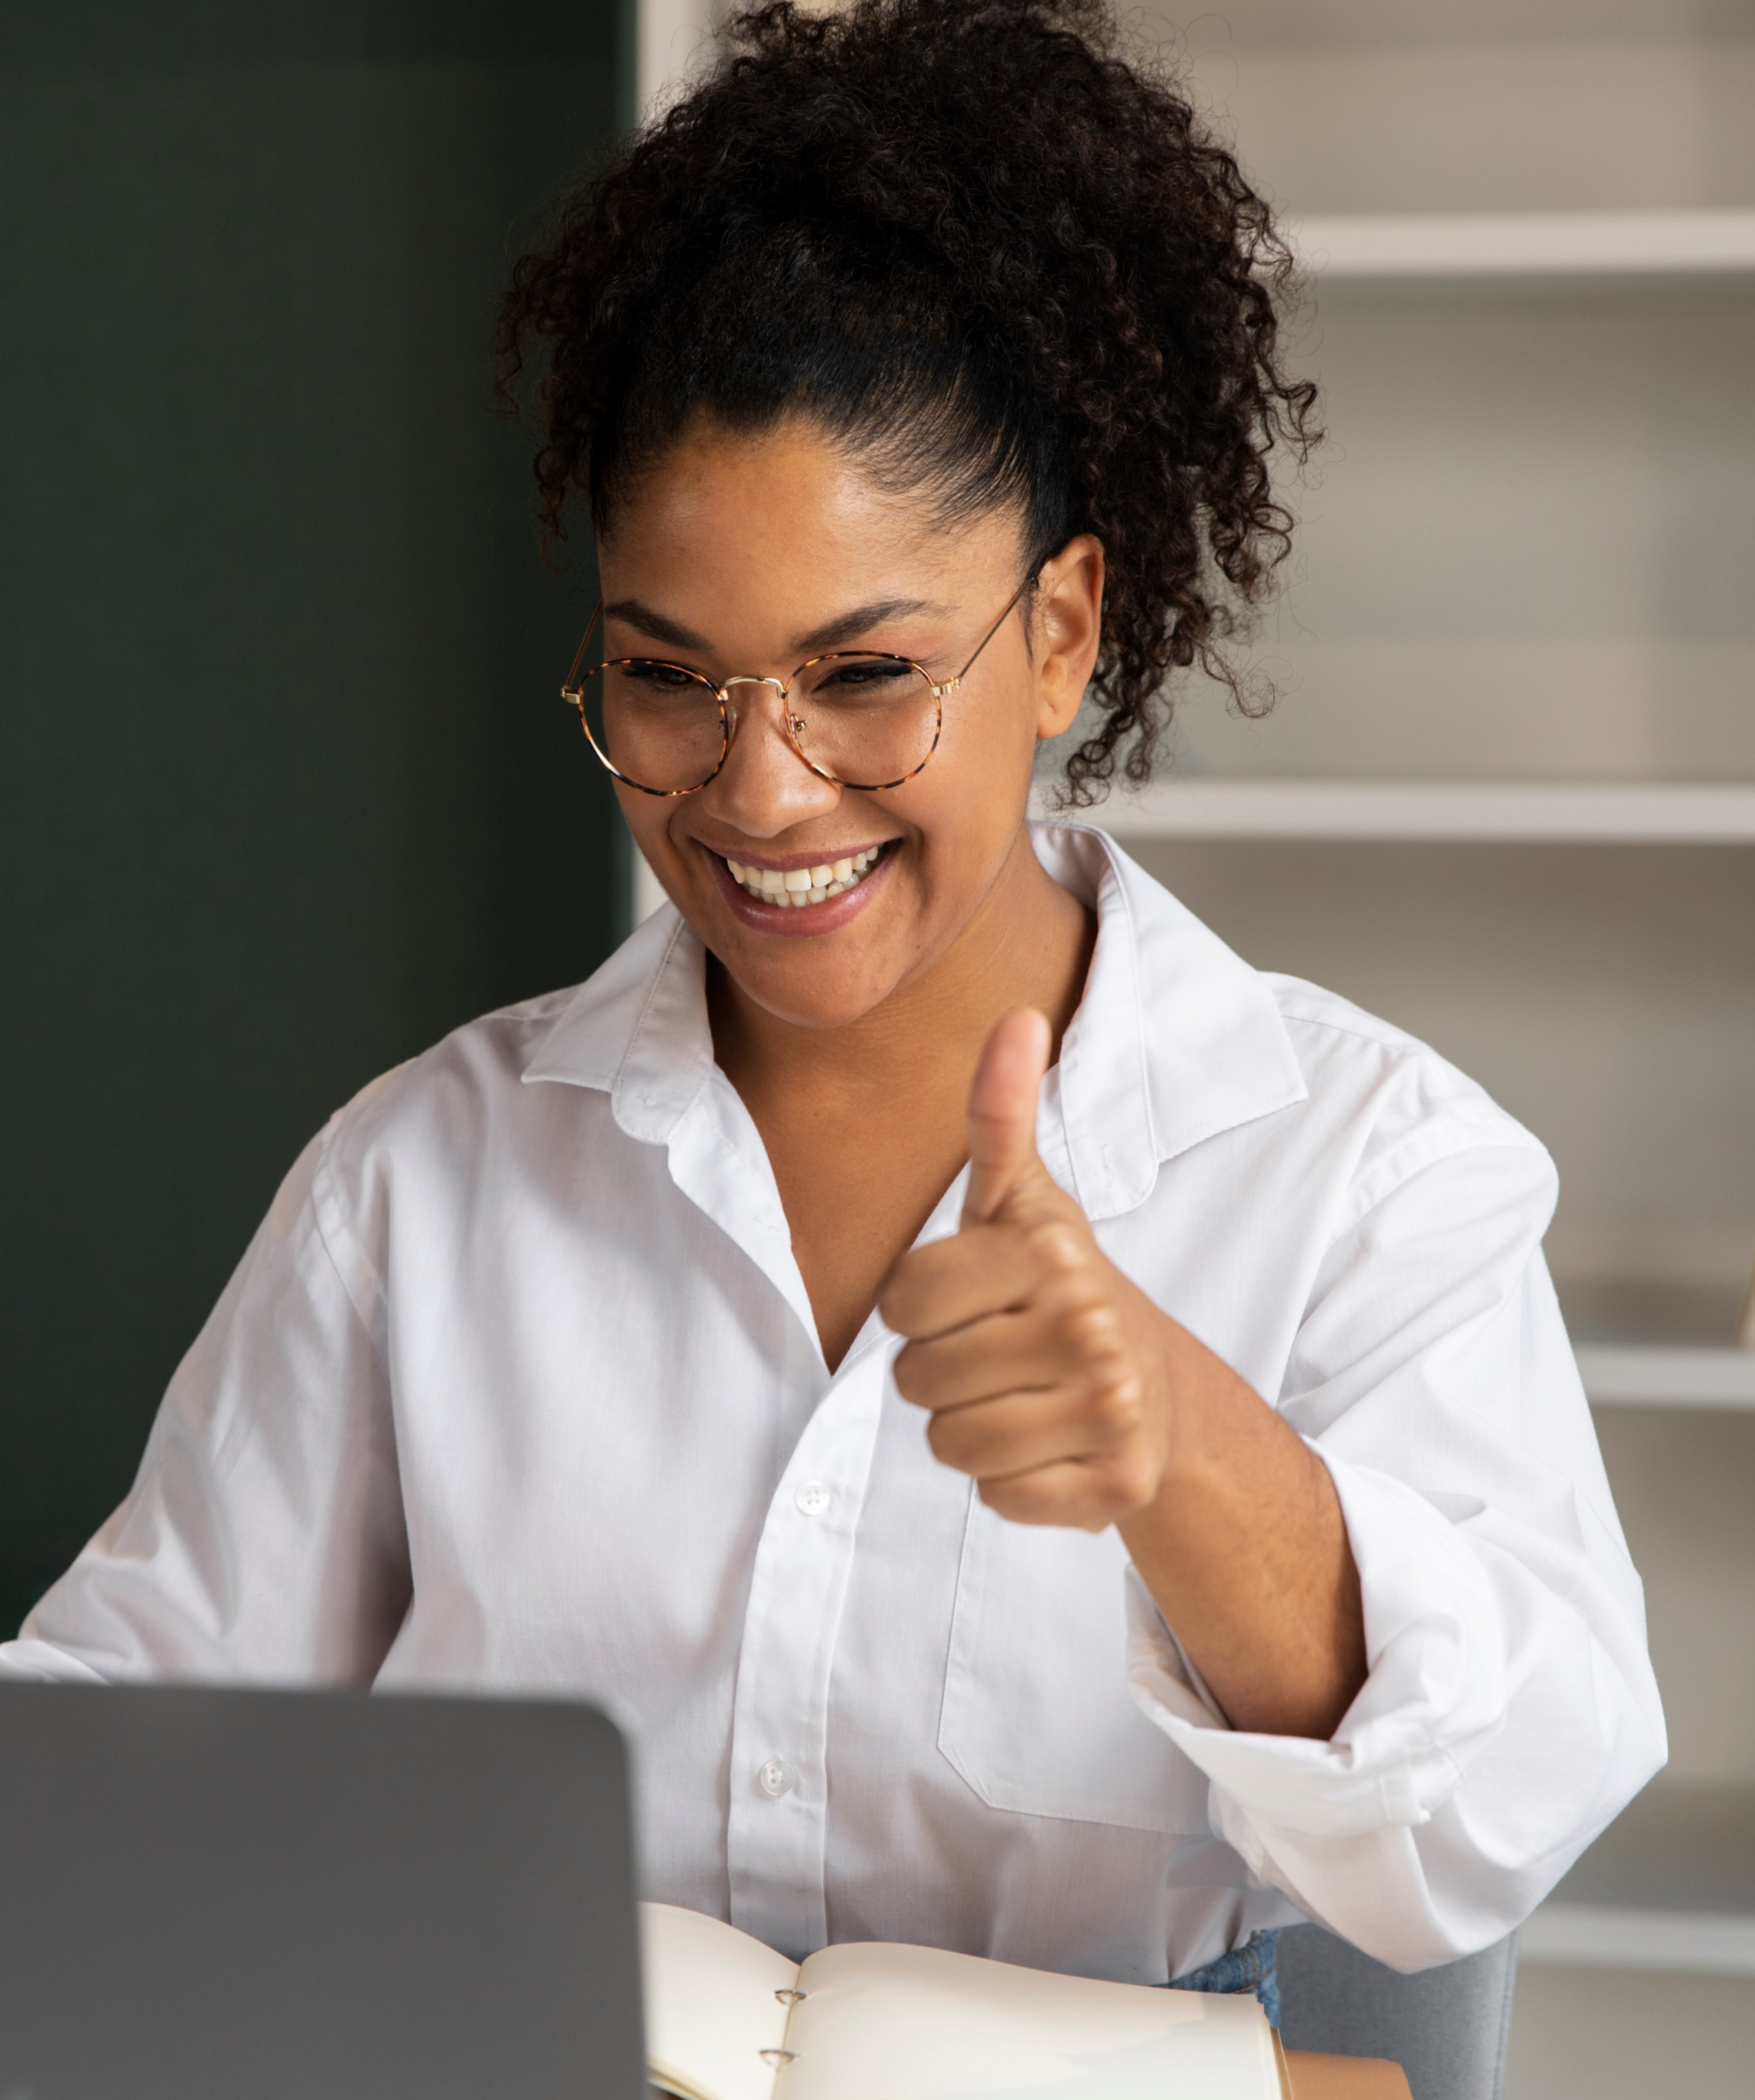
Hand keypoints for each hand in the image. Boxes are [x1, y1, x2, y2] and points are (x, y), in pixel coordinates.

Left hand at [881, 1007, 1367, 1735]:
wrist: (1155, 1387)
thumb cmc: (1059, 1288)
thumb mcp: (1024, 1202)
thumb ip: (1001, 1113)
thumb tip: (1016, 1017)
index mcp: (1051, 1254)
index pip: (901, 1302)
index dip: (918, 1308)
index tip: (970, 1299)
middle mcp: (1087, 1328)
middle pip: (917, 1381)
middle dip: (941, 1373)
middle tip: (998, 1354)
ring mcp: (1108, 1411)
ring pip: (951, 1445)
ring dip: (969, 1431)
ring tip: (1019, 1398)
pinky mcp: (1115, 1486)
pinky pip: (999, 1500)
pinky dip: (1011, 1485)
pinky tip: (1049, 1448)